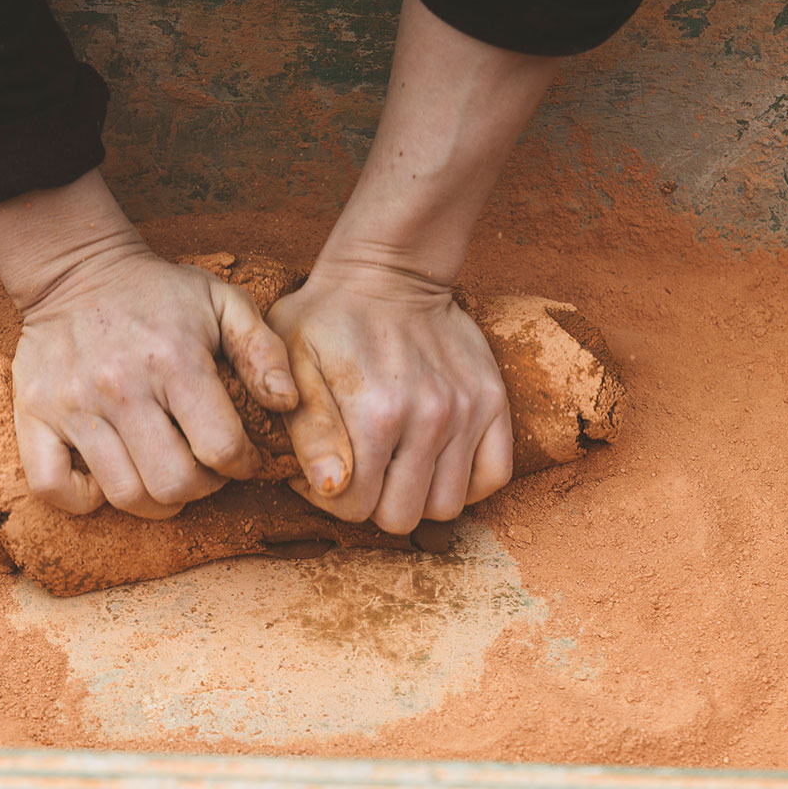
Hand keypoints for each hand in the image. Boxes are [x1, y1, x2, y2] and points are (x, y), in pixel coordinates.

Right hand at [0, 171, 296, 518]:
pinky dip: (83, 499)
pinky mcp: (33, 415)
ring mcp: (72, 404)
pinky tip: (109, 479)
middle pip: (173, 485)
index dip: (241, 464)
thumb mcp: (225, 302)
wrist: (77, 269)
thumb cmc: (161, 294)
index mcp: (174, 360)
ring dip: (154, 500)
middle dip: (201, 487)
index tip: (240, 456)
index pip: (220, 448)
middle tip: (203, 468)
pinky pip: (51, 487)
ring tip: (165, 472)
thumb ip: (265, 352)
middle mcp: (120, 387)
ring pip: (123, 494)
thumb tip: (287, 404)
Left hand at [265, 260, 511, 533]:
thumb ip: (309, 432)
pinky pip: (493, 476)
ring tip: (394, 463)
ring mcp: (467, 410)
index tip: (322, 470)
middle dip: (373, 504)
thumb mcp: (293, 364)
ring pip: (446, 506)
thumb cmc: (327, 318)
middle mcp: (429, 418)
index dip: (330, 499)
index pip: (354, 507)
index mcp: (376, 414)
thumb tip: (332, 488)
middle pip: (401, 518)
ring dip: (416, 495)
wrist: (388, 270)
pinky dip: (465, 483)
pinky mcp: (493, 400)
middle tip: (358, 469)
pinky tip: (434, 462)